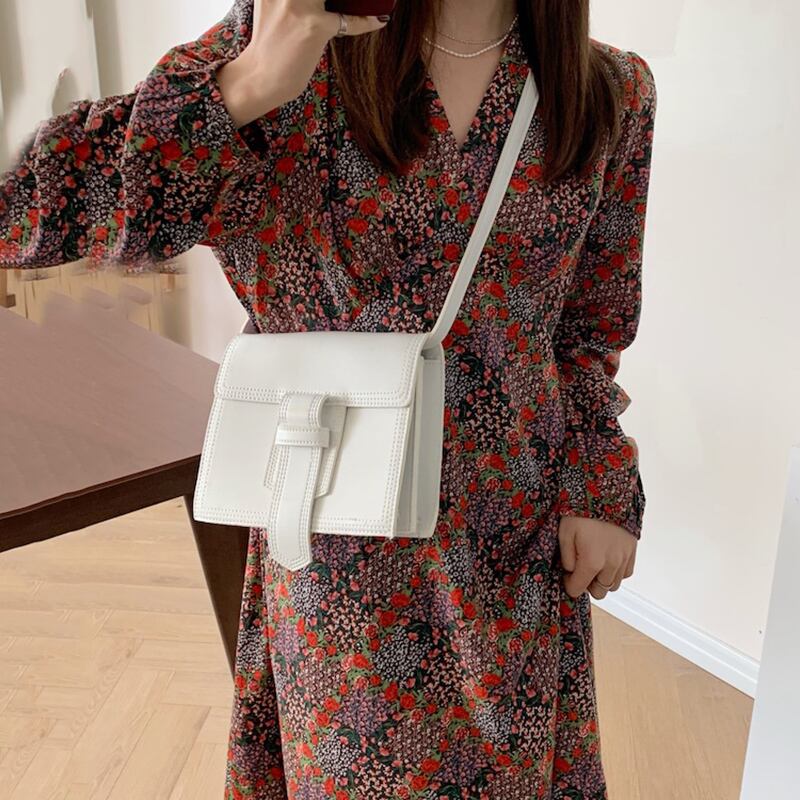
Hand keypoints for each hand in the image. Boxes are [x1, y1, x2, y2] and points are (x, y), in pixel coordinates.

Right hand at [218, 0, 388, 127]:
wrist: (260, 78)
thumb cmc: (272, 47)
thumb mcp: (276, 7)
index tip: (331, 0)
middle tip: (346, 3)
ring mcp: (299, 5)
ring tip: (368, 1)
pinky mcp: (314, 26)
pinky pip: (349, 20)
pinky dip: (367, 21)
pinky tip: (379, 19)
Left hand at [558, 515, 636, 598]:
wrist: (605, 492)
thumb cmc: (582, 511)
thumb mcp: (564, 533)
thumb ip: (566, 558)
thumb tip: (571, 572)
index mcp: (592, 562)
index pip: (578, 589)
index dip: (569, 585)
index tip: (566, 575)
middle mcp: (611, 564)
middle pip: (599, 592)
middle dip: (588, 584)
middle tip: (580, 570)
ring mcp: (624, 558)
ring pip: (613, 585)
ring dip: (602, 580)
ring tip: (594, 564)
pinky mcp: (632, 550)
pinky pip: (626, 573)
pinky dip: (616, 572)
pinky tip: (607, 560)